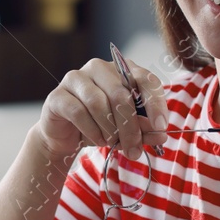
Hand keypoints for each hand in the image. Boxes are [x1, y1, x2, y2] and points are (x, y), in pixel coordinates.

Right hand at [34, 54, 167, 160]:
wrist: (66, 136)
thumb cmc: (101, 126)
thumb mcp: (127, 130)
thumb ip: (144, 130)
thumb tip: (161, 135)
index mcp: (123, 70)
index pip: (145, 79)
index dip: (155, 103)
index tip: (161, 127)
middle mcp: (99, 68)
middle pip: (121, 95)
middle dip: (130, 127)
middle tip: (134, 151)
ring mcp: (76, 78)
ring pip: (99, 103)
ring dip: (109, 130)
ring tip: (112, 144)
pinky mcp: (58, 95)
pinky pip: (79, 112)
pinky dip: (92, 130)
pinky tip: (97, 140)